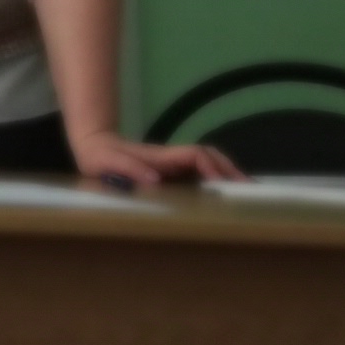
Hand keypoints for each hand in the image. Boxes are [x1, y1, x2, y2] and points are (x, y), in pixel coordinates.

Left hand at [69, 129, 242, 188]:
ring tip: (247, 195)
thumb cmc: (100, 157)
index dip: (212, 168)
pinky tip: (224, 197)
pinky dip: (216, 181)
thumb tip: (156, 180)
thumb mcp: (109, 162)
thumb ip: (129, 168)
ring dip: (227, 175)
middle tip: (251, 191)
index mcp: (162, 156)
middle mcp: (173, 158)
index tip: (223, 185)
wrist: (93, 146)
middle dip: (231, 170)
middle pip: (210, 157)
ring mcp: (173, 164)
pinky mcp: (171, 172)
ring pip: (208, 164)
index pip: (196, 156)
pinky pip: (199, 173)